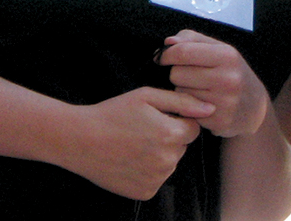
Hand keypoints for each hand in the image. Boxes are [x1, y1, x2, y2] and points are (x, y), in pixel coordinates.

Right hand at [61, 87, 214, 199]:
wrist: (81, 140)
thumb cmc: (114, 113)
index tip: (158, 116)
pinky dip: (149, 169)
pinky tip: (131, 158)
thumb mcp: (147, 96)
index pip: (193, 128)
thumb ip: (182, 102)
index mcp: (171, 135)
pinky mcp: (145, 193)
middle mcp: (167, 162)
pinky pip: (157, 178)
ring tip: (134, 142)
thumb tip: (210, 109)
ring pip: (170, 162)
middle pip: (182, 146)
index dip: (178, 119)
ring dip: (160, 153)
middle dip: (169, 136)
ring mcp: (156, 180)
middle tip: (143, 128)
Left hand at [160, 30, 268, 137]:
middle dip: (178, 74)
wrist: (255, 107)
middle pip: (177, 74)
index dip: (167, 54)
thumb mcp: (219, 49)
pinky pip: (187, 112)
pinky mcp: (219, 122)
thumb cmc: (232, 72)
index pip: (183, 52)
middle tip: (190, 76)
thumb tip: (168, 42)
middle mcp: (227, 78)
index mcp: (227, 55)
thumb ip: (192, 39)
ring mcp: (224, 102)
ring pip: (180, 94)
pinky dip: (190, 108)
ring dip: (183, 91)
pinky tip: (202, 105)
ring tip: (199, 90)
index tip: (162, 57)